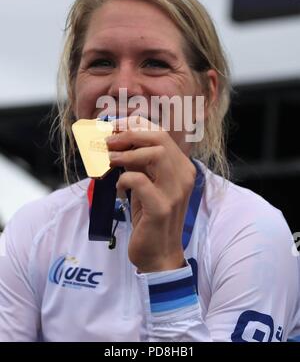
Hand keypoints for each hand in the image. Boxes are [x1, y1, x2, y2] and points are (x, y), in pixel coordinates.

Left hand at [106, 116, 195, 272]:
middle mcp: (184, 175)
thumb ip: (140, 163)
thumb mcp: (148, 184)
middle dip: (129, 135)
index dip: (134, 126)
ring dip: (126, 154)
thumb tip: (117, 141)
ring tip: (110, 161)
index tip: (113, 129)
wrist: (158, 255)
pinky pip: (139, 181)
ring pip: (155, 154)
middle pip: (160, 138)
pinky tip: (118, 189)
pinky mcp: (161, 207)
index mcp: (182, 167)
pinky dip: (124, 179)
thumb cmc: (150, 218)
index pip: (161, 133)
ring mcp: (175, 191)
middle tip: (108, 142)